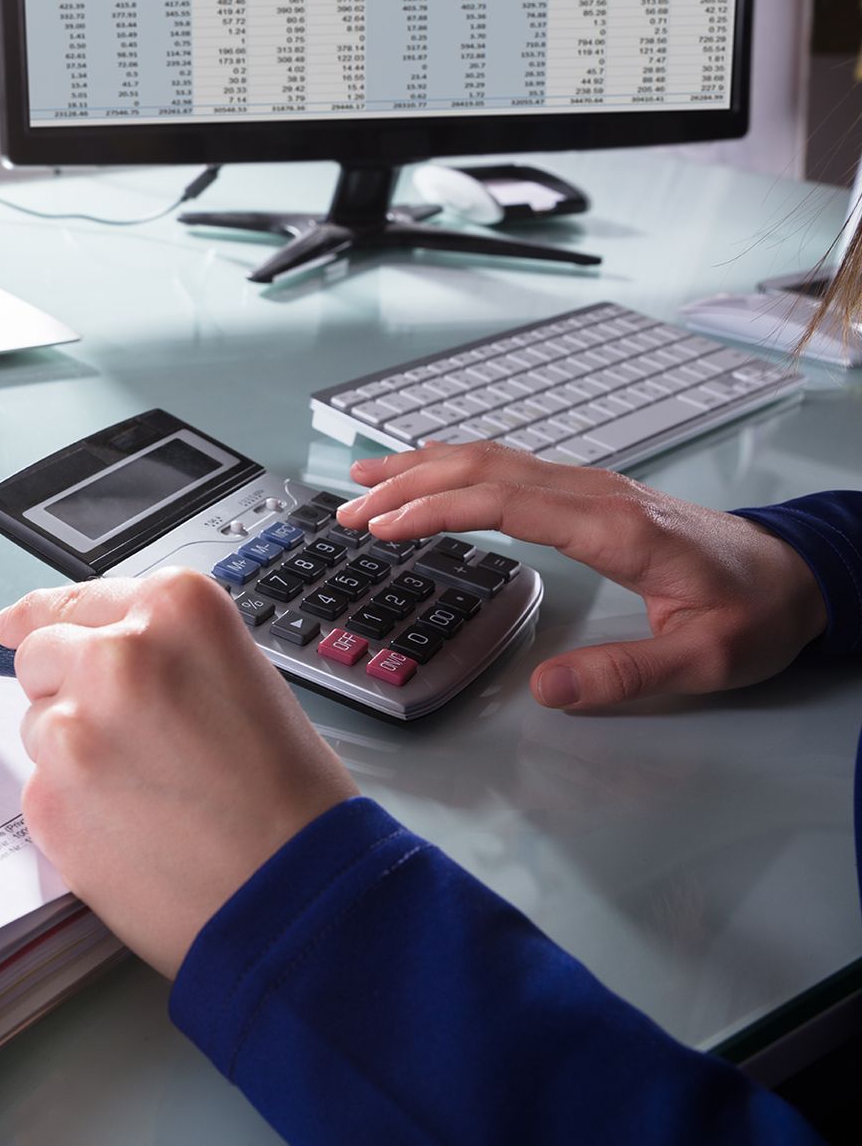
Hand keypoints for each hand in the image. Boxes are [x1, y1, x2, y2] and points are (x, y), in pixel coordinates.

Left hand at [0, 570, 356, 977]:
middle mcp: (117, 655)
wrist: (296, 895)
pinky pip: (39, 787)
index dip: (52, 618)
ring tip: (147, 792)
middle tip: (122, 737)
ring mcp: (74, 727)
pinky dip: (71, 807)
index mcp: (174, 611)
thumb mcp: (240, 677)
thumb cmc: (289, 796)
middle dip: (66, 687)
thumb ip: (164, 652)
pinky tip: (131, 830)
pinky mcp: (48, 798)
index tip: (20, 623)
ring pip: (38, 724)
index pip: (79, 598)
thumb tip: (94, 648)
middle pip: (42, 653)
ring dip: (72, 751)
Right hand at [336, 442, 826, 708]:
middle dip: (409, 485)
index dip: (437, 509)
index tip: (382, 526)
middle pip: (486, 469)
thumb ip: (626, 675)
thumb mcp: (705, 660)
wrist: (800, 573)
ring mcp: (593, 487)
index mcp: (615, 528)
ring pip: (494, 459)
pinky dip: (457, 466)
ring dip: (425, 467)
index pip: (506, 503)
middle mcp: (597, 494)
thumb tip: (547, 690)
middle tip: (349, 511)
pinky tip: (429, 472)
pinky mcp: (591, 494)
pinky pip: (511, 466)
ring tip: (364, 481)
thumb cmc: (757, 613)